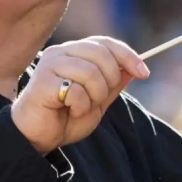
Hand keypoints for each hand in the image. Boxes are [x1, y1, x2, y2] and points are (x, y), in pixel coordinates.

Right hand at [11, 36, 149, 153]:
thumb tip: (135, 68)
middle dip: (110, 81)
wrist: (37, 138)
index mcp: (74, 52)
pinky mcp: (42, 82)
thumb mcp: (98, 100)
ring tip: (81, 107)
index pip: (105, 43)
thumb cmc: (65, 117)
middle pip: (101, 54)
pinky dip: (80, 106)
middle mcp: (60, 52)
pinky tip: (68, 111)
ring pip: (91, 72)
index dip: (128, 56)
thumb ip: (114, 84)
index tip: (144, 73)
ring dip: (94, 97)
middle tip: (99, 100)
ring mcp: (49, 65)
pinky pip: (76, 91)